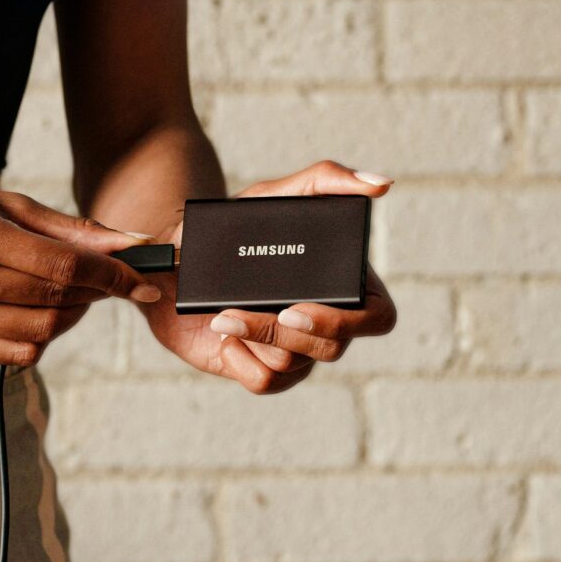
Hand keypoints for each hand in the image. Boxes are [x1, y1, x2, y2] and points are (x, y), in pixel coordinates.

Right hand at [0, 174, 162, 367]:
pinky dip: (44, 334)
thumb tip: (129, 242)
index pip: (63, 266)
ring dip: (73, 314)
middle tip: (112, 279)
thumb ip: (70, 228)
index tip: (145, 280)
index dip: (114, 275)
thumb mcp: (5, 202)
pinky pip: (18, 351)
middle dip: (98, 292)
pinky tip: (41, 308)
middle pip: (55, 299)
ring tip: (74, 290)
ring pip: (41, 330)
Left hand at [140, 157, 397, 393]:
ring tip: (221, 314)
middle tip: (238, 313)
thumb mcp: (273, 195)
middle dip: (283, 335)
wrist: (177, 256)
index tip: (296, 308)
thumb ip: (326, 179)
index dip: (348, 322)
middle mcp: (327, 321)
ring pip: (295, 365)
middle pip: (334, 348)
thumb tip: (382, 183)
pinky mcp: (264, 369)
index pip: (378, 317)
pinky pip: (266, 382)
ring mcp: (297, 350)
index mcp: (342, 283)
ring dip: (252, 338)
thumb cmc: (234, 224)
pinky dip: (240, 360)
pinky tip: (224, 335)